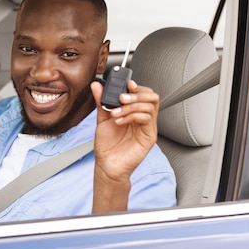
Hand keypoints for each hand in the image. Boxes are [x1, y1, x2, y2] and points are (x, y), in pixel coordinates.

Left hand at [90, 79, 159, 211]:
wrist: (107, 165)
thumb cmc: (107, 145)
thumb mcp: (102, 118)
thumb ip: (101, 101)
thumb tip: (97, 85)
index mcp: (133, 112)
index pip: (143, 93)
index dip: (137, 86)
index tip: (126, 84)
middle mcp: (142, 118)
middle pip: (151, 97)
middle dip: (136, 94)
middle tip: (121, 98)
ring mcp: (147, 127)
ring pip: (150, 106)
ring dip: (131, 106)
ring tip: (116, 112)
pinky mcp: (149, 136)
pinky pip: (147, 119)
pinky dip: (132, 116)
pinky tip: (120, 121)